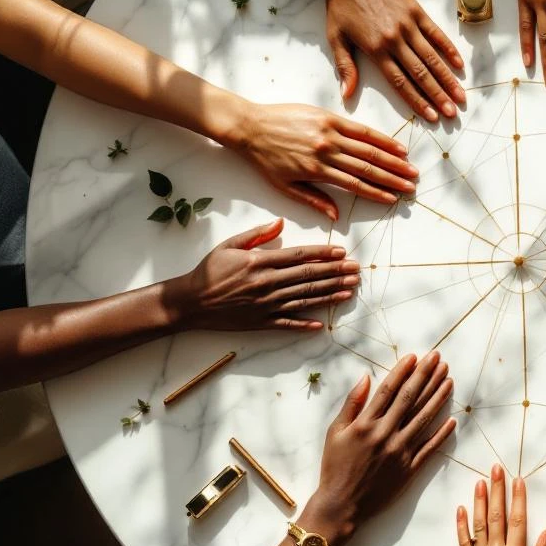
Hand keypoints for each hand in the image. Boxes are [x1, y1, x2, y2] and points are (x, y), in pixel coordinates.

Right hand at [171, 218, 357, 330]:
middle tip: (355, 270)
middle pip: (308, 276)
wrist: (190, 302)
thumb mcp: (229, 245)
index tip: (341, 252)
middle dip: (335, 272)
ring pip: (304, 298)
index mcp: (259, 262)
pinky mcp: (261, 322)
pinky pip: (288, 324)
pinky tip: (322, 323)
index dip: (323, 253)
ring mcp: (266, 305)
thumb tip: (280, 222)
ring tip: (349, 290)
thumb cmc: (209, 271)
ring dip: (329, 294)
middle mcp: (267, 284)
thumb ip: (256, 235)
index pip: (299, 256)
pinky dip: (305, 324)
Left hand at [229, 102, 417, 219]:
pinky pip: (359, 128)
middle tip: (411, 185)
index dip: (377, 193)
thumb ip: (313, 200)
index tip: (394, 199)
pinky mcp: (328, 117)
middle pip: (368, 167)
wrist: (249, 126)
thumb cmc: (265, 159)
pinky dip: (379, 138)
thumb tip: (336, 216)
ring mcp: (329, 132)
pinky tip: (394, 145)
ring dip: (392, 159)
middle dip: (392, 178)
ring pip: (368, 148)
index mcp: (317, 170)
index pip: (355, 184)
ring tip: (410, 167)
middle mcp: (327, 151)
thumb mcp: (285, 186)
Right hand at [296, 352, 455, 545]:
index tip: (415, 356)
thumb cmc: (335, 467)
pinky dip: (442, 434)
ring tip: (449, 379)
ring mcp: (399, 452)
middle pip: (410, 399)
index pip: (389, 390)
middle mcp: (385, 435)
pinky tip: (452, 419)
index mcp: (365, 424)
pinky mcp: (409, 470)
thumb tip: (365, 378)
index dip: (403, 371)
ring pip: (423, 419)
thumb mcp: (335, 432)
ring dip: (438, 397)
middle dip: (425, 376)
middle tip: (438, 359)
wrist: (341, 505)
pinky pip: (430, 448)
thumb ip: (351, 404)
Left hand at [305, 0, 464, 121]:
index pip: (401, 82)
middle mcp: (396, 39)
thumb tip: (347, 95)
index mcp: (376, 49)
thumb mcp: (335, 37)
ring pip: (432, 57)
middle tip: (452, 113)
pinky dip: (449, 50)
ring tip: (460, 96)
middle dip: (438, 96)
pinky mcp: (416, 11)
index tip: (431, 117)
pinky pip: (436, 34)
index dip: (417, 102)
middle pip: (421, 74)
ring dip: (447, 79)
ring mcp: (409, 24)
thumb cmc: (341, 5)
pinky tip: (459, 65)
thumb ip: (345, 67)